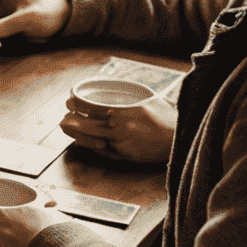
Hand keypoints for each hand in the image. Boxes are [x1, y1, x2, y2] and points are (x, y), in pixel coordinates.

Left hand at [60, 93, 175, 164]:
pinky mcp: (124, 157)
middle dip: (72, 121)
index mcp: (125, 112)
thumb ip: (128, 97)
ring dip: (76, 135)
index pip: (91, 108)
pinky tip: (82, 140)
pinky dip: (89, 145)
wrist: (182, 138)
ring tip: (66, 128)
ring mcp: (121, 145)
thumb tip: (112, 89)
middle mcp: (120, 129)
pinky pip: (101, 151)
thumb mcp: (148, 100)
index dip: (77, 105)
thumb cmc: (167, 117)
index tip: (70, 101)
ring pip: (91, 140)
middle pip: (87, 126)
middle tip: (64, 118)